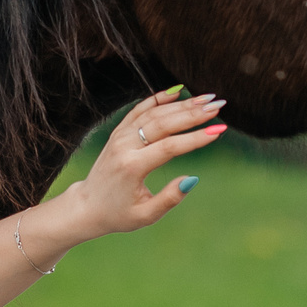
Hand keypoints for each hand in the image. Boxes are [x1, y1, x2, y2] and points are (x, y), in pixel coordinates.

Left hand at [71, 86, 226, 237]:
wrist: (87, 205)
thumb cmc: (118, 214)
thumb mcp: (145, 215)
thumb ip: (169, 198)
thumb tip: (191, 179)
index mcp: (132, 167)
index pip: (169, 147)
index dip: (195, 139)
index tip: (218, 130)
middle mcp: (124, 146)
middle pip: (163, 123)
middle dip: (193, 114)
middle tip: (218, 106)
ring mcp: (120, 136)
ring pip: (153, 113)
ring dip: (182, 104)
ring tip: (207, 99)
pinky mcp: (118, 132)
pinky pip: (140, 110)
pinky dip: (158, 98)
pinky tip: (178, 91)